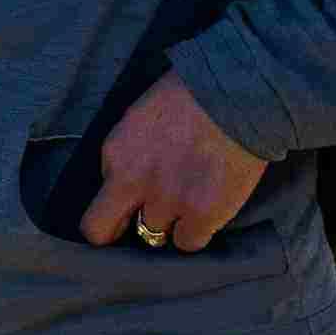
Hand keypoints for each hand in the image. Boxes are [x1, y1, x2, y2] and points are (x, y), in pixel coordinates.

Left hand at [78, 76, 271, 251]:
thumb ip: (128, 154)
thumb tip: (125, 182)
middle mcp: (135, 182)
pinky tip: (208, 210)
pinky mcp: (203, 214)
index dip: (111, 211)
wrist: (241, 93)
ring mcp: (169, 201)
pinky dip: (197, 231)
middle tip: (143, 222)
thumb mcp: (141, 117)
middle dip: (120, 230)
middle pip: (103, 230)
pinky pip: (189, 242)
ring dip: (169, 223)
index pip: (94, 199)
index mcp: (117, 153)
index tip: (124, 210)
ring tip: (191, 200)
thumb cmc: (194, 93)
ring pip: (154, 236)